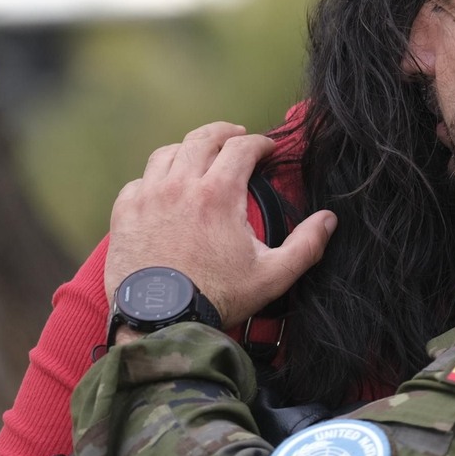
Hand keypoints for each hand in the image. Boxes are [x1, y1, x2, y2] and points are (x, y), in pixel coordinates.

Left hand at [105, 121, 337, 327]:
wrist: (159, 323)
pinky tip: (165, 187)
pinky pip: (140, 180)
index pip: (242, 147)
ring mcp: (148, 196)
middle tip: (236, 135)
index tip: (268, 149)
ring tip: (199, 155)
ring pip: (167, 153)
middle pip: (203, 138)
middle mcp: (181, 185)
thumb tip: (329, 219)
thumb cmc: (217, 299)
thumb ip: (306, 245)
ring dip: (188, 149)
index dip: (260, 143)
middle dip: (224, 132)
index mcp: (218, 193)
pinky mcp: (125, 213)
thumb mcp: (272, 276)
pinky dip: (155, 177)